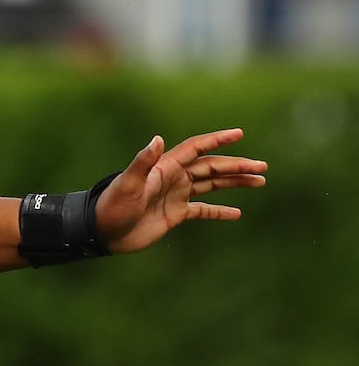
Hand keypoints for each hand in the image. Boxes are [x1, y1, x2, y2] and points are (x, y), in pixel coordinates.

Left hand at [96, 129, 267, 254]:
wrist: (103, 232)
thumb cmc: (112, 206)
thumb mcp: (128, 184)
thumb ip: (143, 162)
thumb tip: (157, 139)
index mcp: (165, 168)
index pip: (196, 149)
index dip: (216, 140)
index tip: (238, 133)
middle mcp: (174, 178)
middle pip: (211, 167)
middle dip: (236, 165)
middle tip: (262, 167)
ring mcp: (176, 196)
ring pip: (212, 185)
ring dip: (234, 183)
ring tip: (259, 181)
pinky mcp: (175, 214)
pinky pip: (203, 210)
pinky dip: (219, 211)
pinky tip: (237, 213)